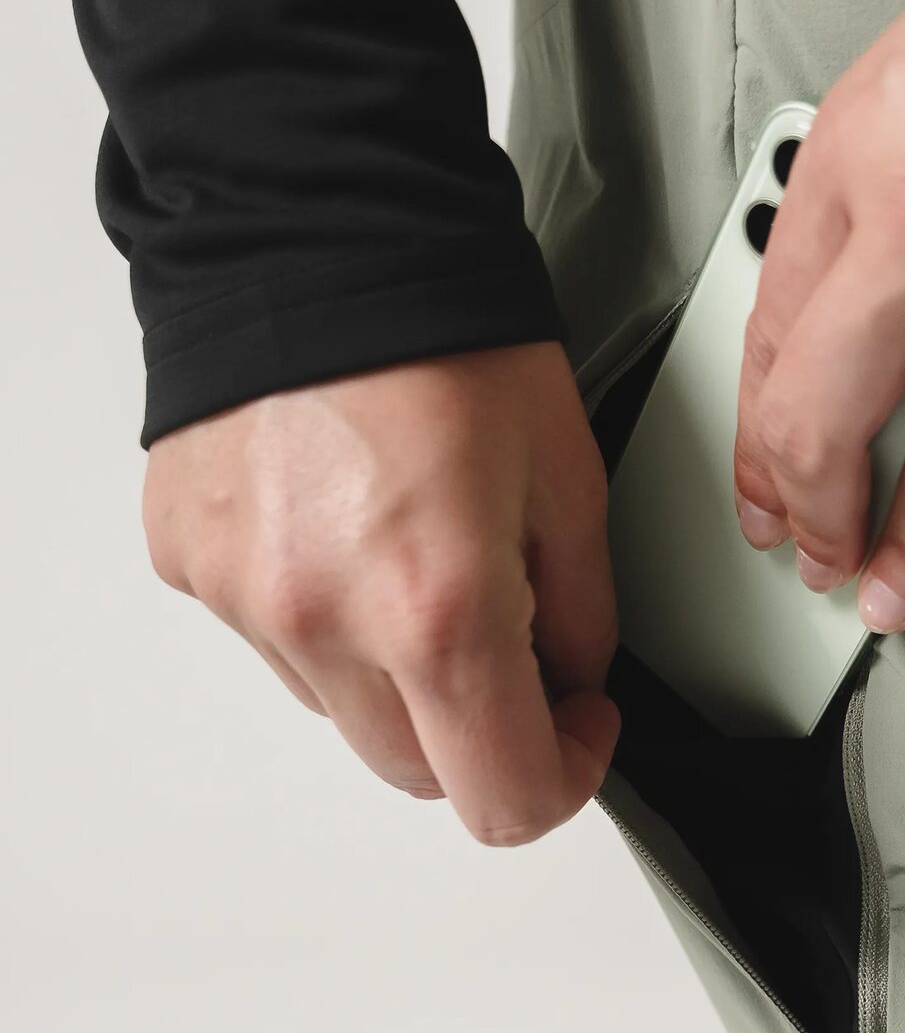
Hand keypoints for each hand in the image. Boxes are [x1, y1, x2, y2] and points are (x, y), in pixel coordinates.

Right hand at [142, 342, 619, 845]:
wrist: (319, 233)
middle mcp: (325, 624)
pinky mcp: (194, 568)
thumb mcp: (571, 482)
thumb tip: (568, 682)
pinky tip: (349, 529)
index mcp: (438, 611)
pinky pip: (277, 640)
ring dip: (397, 675)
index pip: (504, 799)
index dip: (564, 778)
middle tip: (515, 638)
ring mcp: (247, 601)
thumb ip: (582, 615)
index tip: (580, 724)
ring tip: (420, 555)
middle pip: (418, 772)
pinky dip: (326, 617)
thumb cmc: (449, 337)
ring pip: (344, 712)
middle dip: (481, 729)